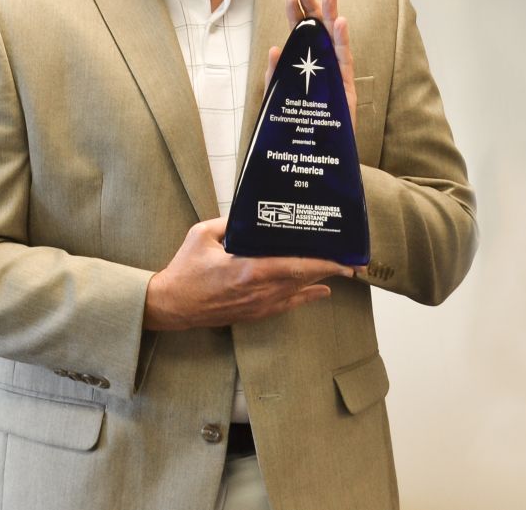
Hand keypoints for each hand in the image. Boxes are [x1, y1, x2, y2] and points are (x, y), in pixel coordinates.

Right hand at [143, 218, 354, 330]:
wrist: (173, 304)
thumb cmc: (185, 270)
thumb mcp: (201, 235)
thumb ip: (227, 223)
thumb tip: (247, 213)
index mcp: (248, 269)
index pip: (296, 266)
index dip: (324, 263)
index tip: (344, 259)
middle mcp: (259, 290)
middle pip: (304, 279)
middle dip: (330, 270)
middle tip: (353, 262)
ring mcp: (258, 304)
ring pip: (298, 291)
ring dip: (320, 280)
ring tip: (341, 270)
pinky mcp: (254, 313)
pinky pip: (287, 305)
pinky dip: (306, 297)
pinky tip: (321, 291)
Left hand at [265, 0, 356, 127]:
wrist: (314, 158)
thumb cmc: (295, 127)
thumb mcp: (279, 98)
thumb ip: (276, 75)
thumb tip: (275, 49)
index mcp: (303, 67)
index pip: (299, 36)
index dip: (296, 15)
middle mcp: (321, 67)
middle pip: (318, 32)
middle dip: (313, 8)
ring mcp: (335, 75)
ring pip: (334, 41)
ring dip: (331, 17)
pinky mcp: (345, 88)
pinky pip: (344, 61)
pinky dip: (342, 41)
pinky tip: (340, 23)